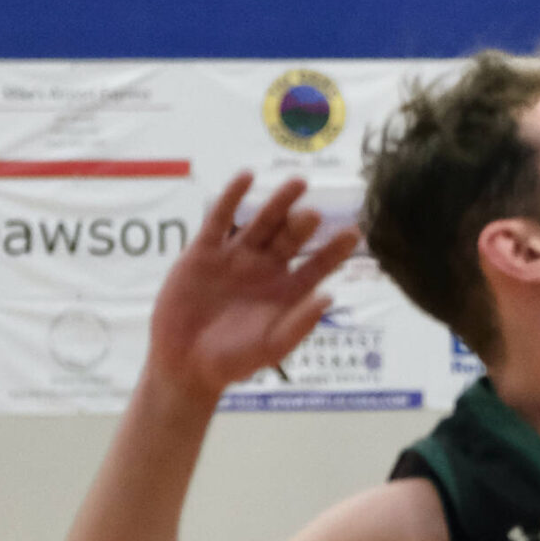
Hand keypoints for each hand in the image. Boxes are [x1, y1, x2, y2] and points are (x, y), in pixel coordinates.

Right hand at [147, 173, 359, 403]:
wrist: (185, 363)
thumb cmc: (232, 361)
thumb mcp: (270, 347)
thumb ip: (298, 323)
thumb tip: (329, 298)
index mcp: (285, 292)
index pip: (316, 266)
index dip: (334, 250)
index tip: (354, 233)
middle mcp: (265, 270)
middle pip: (290, 239)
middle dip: (303, 224)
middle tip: (315, 213)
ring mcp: (235, 258)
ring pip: (261, 224)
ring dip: (278, 203)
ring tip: (298, 183)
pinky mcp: (204, 251)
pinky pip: (220, 220)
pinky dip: (232, 198)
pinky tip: (247, 178)